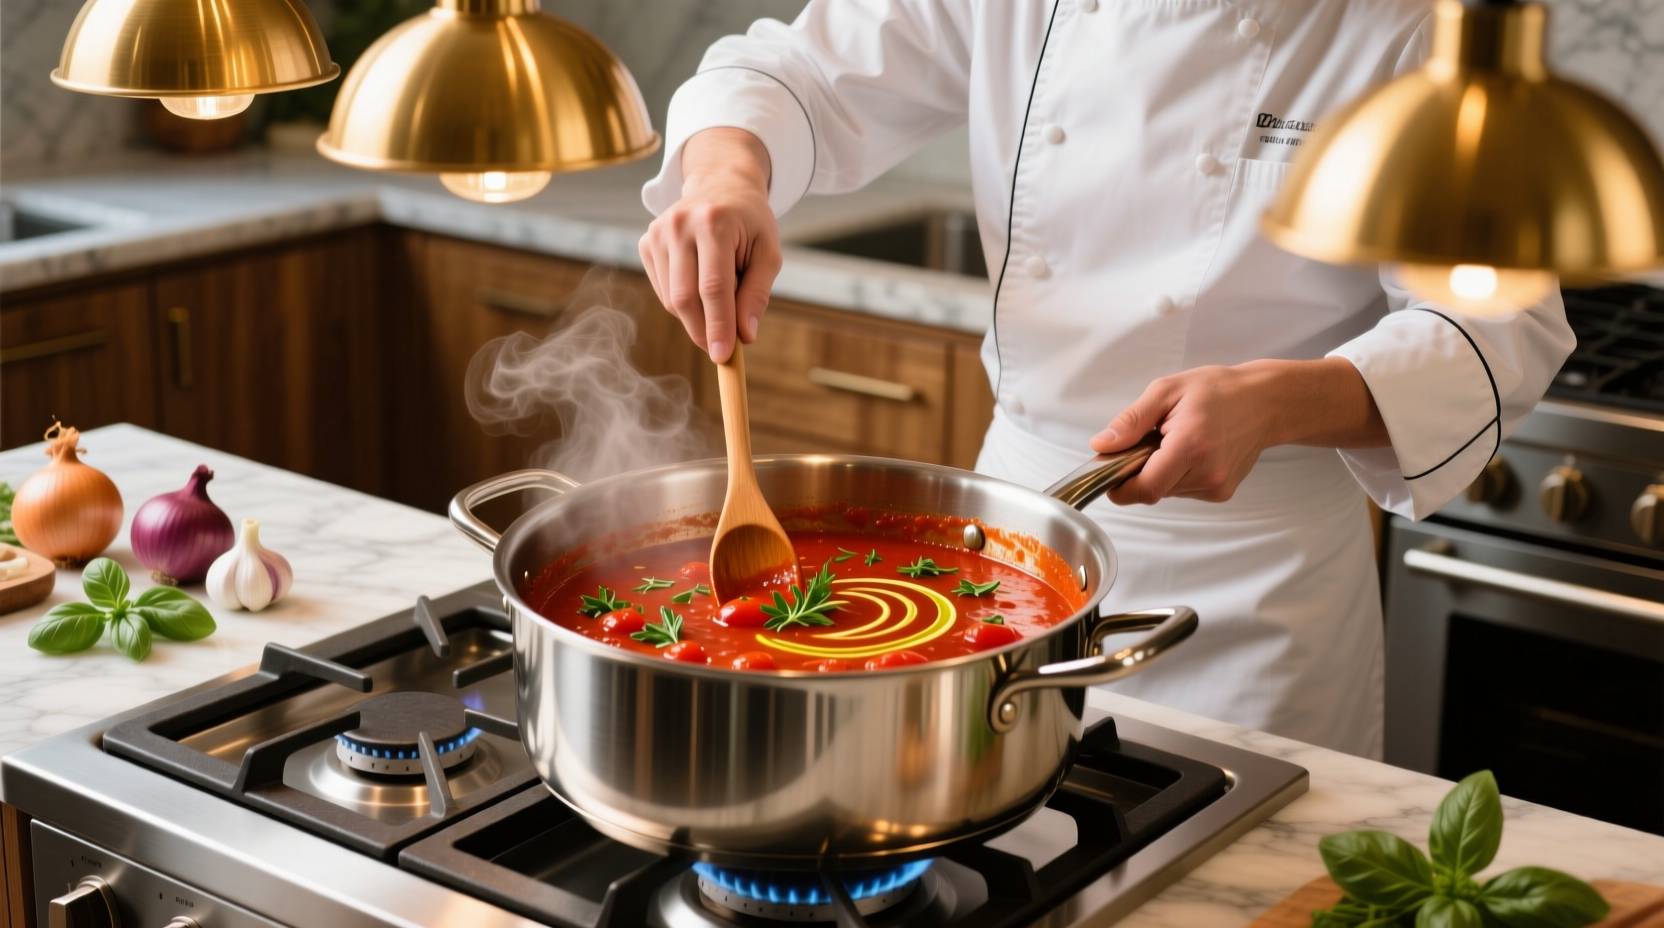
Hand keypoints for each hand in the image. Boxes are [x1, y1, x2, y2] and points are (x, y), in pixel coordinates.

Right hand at [639, 128, 782, 362]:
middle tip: (720, 350)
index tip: (723, 356)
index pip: (713, 287)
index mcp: (714, 223)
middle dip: (703, 331)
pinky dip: (682, 303)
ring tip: (719, 304)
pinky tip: (699, 287)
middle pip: (685, 297)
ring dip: (695, 318)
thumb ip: (757, 294)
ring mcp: (657, 233)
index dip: (718, 325)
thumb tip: (745, 335)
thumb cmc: (750, 223)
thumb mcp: (768, 253)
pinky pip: (663, 291)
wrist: (720, 184)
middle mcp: (680, 225)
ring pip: (671, 299)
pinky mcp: (646, 243)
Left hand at [1090, 358, 1387, 504]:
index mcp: (1191, 445)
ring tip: (1175, 442)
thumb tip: (1102, 445)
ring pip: (1167, 491)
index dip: (1120, 487)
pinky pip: (1184, 491)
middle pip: (1153, 490)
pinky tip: (1191, 452)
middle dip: (1139, 471)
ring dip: (1160, 472)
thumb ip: (1131, 421)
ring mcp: (1217, 486)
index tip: (1110, 473)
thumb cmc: (1218, 391)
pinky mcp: (1222, 492)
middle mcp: (1207, 472)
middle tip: (1148, 441)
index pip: (1145, 489)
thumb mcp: (1166, 391)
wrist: (1265, 402)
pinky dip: (1177, 475)